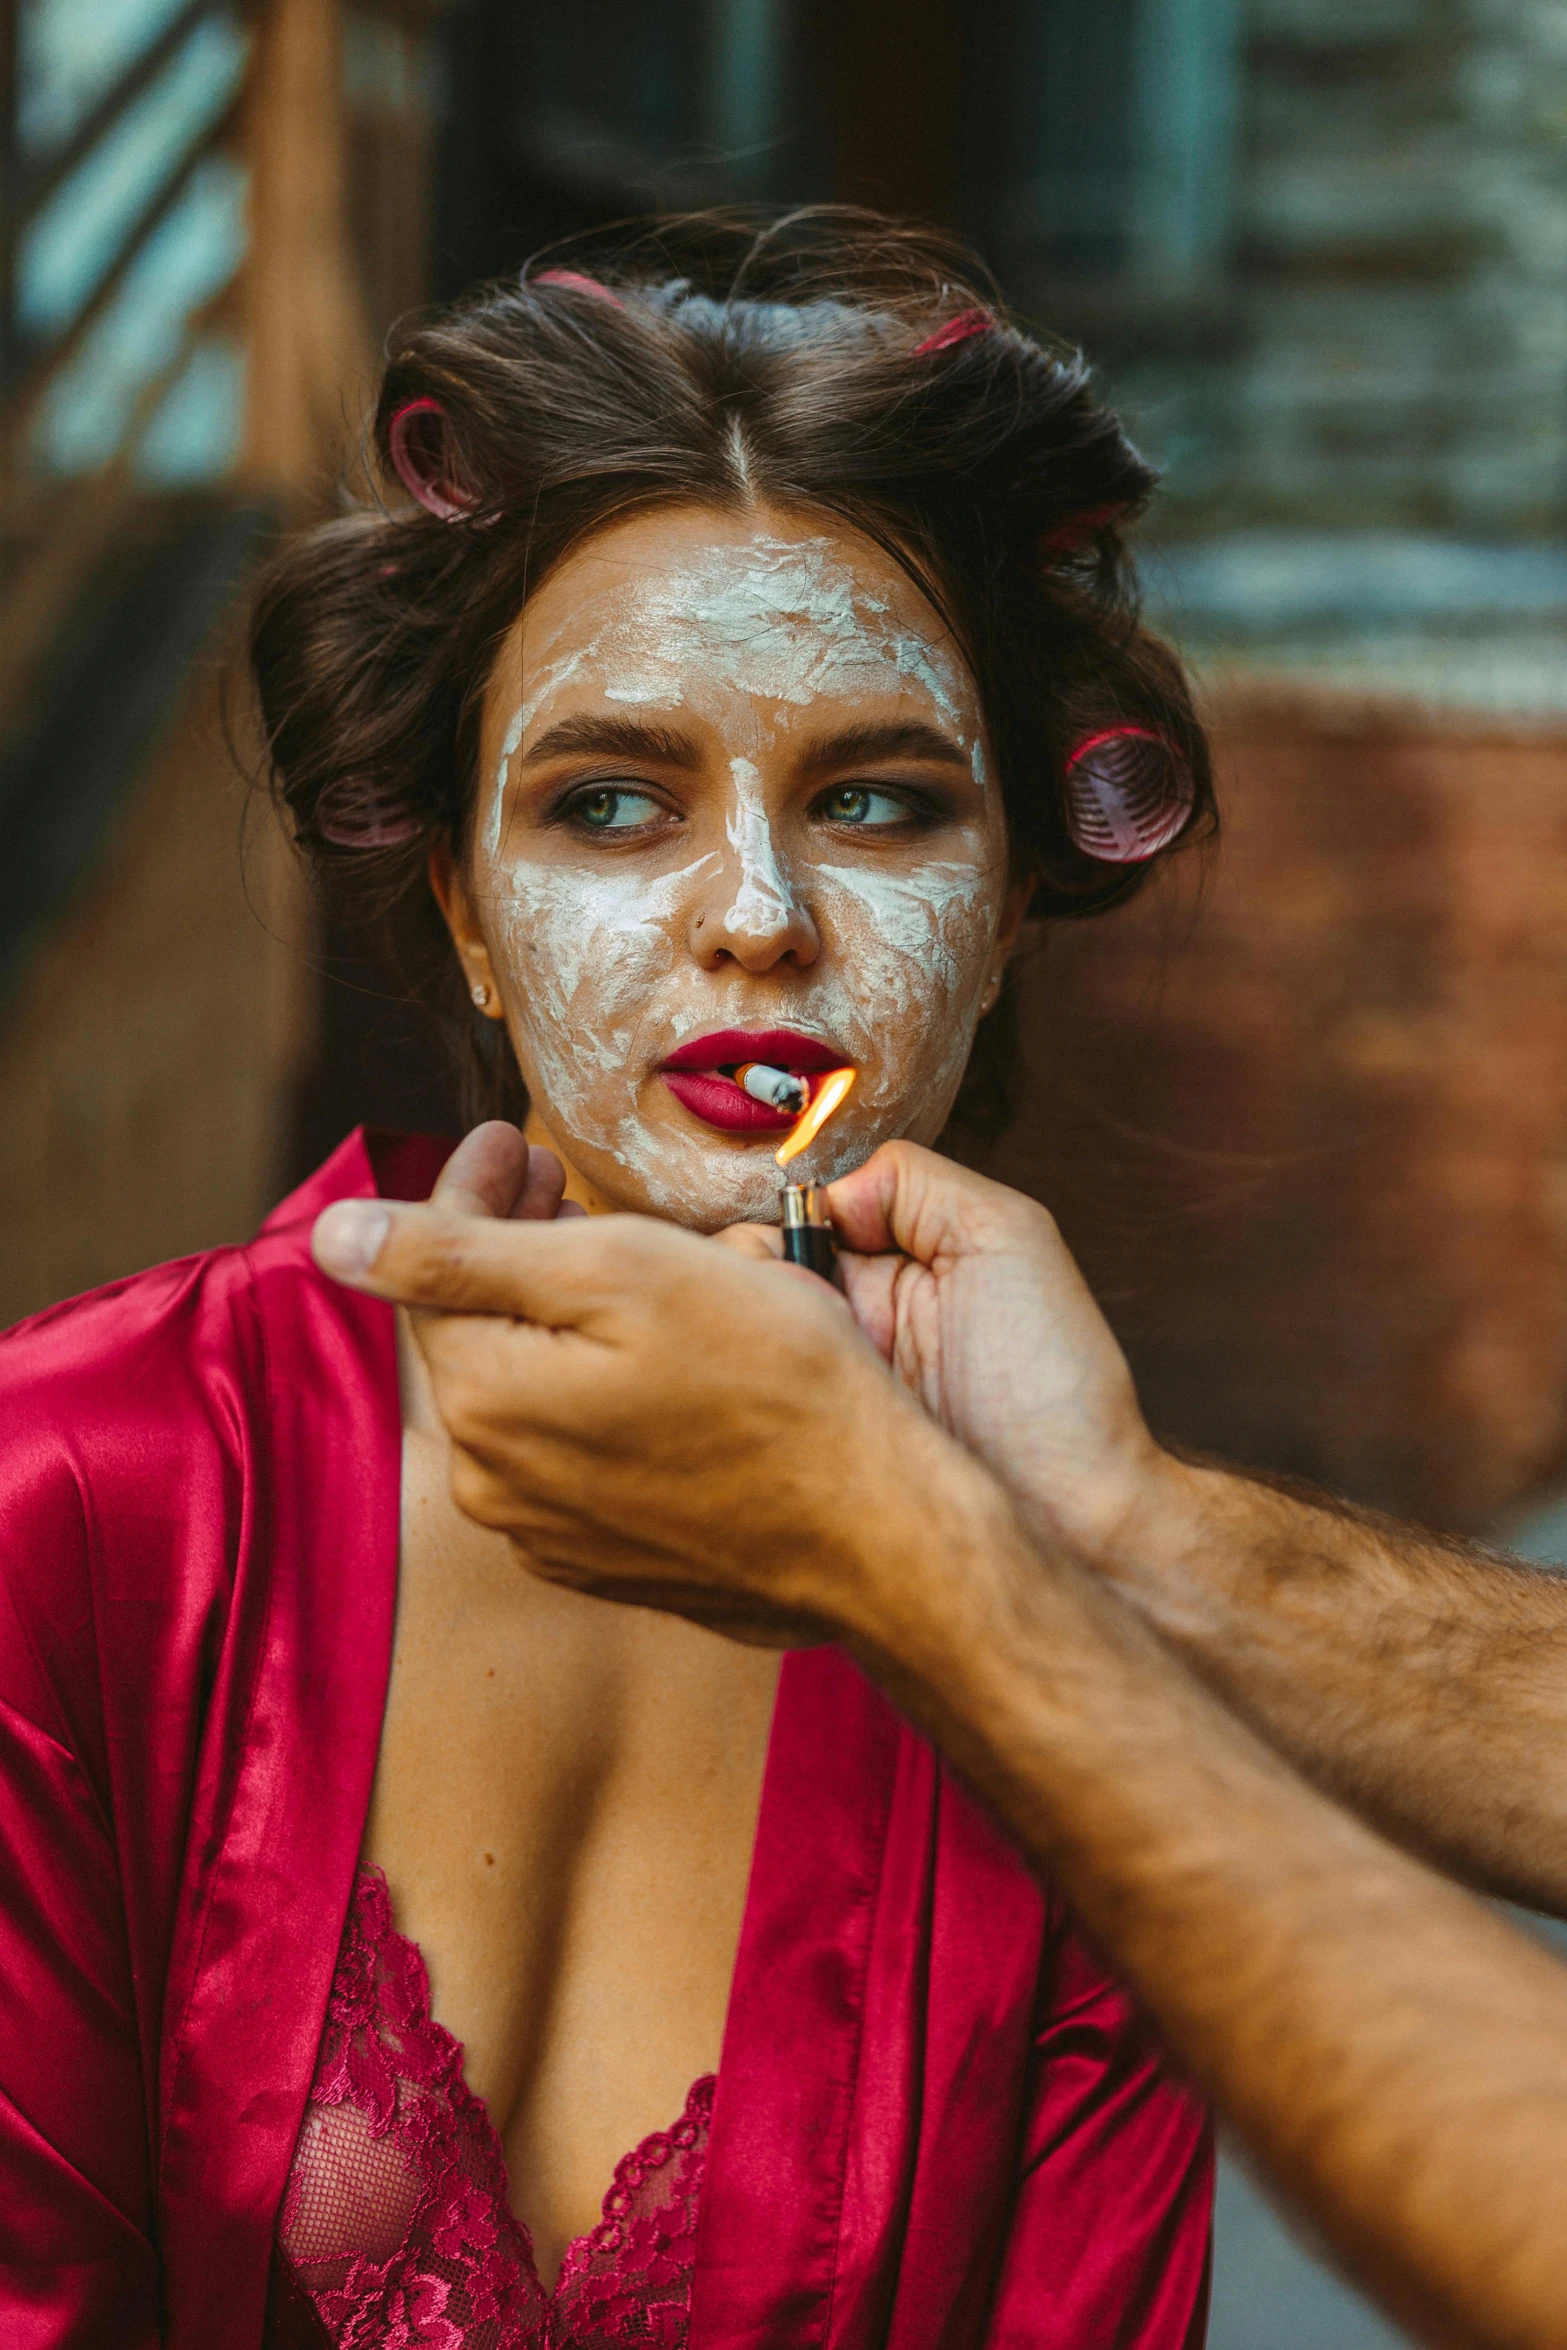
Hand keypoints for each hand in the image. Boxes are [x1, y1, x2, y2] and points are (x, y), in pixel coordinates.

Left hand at [312, 1126, 997, 1648]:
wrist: (877, 1531)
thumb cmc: (770, 1382)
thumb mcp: (616, 1274)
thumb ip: (456, 1253)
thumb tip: (329, 1238)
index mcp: (483, 1399)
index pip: (432, 1266)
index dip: (471, 1186)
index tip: (514, 1139)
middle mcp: (492, 1482)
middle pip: (474, 1331)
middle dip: (503, 1244)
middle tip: (552, 1177)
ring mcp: (548, 1533)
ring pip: (522, 1391)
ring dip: (546, 1315)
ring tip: (604, 1256)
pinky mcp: (606, 1560)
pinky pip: (567, 1452)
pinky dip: (586, 1388)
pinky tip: (645, 1357)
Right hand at [726, 1143, 1177, 1571]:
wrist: (1072, 1524)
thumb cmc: (1054, 1385)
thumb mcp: (1007, 1237)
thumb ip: (914, 1183)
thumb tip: (827, 1192)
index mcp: (884, 1271)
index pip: (785, 1223)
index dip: (781, 1228)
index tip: (808, 1248)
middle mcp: (838, 1327)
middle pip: (737, 1280)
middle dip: (757, 1281)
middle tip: (814, 1312)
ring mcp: (812, 1392)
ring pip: (723, 1342)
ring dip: (753, 1337)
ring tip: (816, 1362)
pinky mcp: (793, 1455)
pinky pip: (734, 1412)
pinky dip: (746, 1396)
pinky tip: (797, 1404)